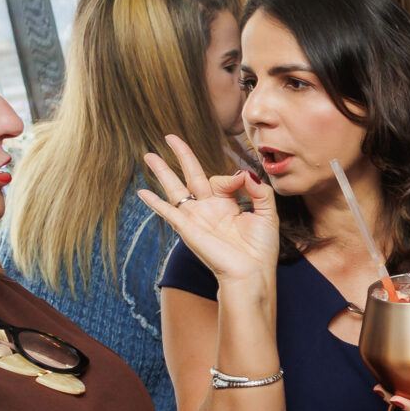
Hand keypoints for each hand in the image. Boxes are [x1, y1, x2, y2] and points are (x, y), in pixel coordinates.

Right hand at [137, 135, 280, 288]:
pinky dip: (154, 202)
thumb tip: (243, 173)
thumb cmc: (260, 250)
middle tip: (169, 136)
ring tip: (149, 155)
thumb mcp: (267, 213)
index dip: (232, 177)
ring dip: (162, 171)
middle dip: (181, 155)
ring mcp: (196, 217)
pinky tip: (142, 192)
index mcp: (226, 205)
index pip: (221, 179)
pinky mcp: (188, 228)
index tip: (243, 182)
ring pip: (175, 188)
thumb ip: (258, 190)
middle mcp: (208, 209)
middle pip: (191, 175)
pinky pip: (168, 212)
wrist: (251, 273)